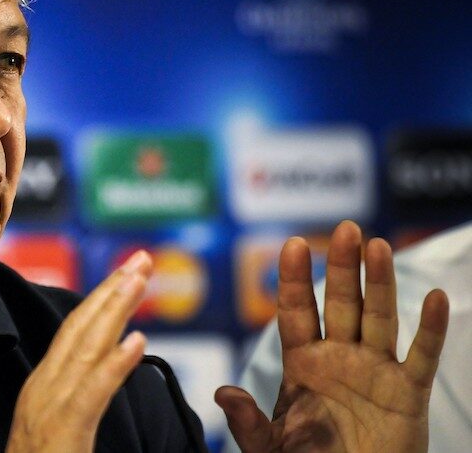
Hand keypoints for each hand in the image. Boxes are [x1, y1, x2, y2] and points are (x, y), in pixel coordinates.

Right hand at [6, 251, 152, 451]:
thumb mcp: (57, 423)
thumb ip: (77, 392)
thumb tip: (106, 362)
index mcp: (45, 384)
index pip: (75, 331)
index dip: (101, 297)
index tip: (128, 271)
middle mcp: (45, 387)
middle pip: (79, 328)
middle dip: (111, 288)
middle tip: (142, 258)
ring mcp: (51, 406)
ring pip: (85, 348)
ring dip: (114, 309)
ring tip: (139, 279)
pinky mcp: (64, 429)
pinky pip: (93, 392)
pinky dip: (115, 364)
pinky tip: (136, 341)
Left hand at [216, 221, 449, 451]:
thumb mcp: (271, 447)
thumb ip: (248, 422)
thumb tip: (224, 393)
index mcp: (303, 363)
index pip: (296, 311)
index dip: (294, 279)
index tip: (293, 244)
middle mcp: (339, 357)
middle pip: (341, 303)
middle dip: (341, 266)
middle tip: (346, 228)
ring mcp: (375, 371)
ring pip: (379, 318)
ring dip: (380, 283)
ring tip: (378, 246)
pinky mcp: (408, 393)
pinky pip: (421, 356)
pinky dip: (430, 328)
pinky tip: (433, 298)